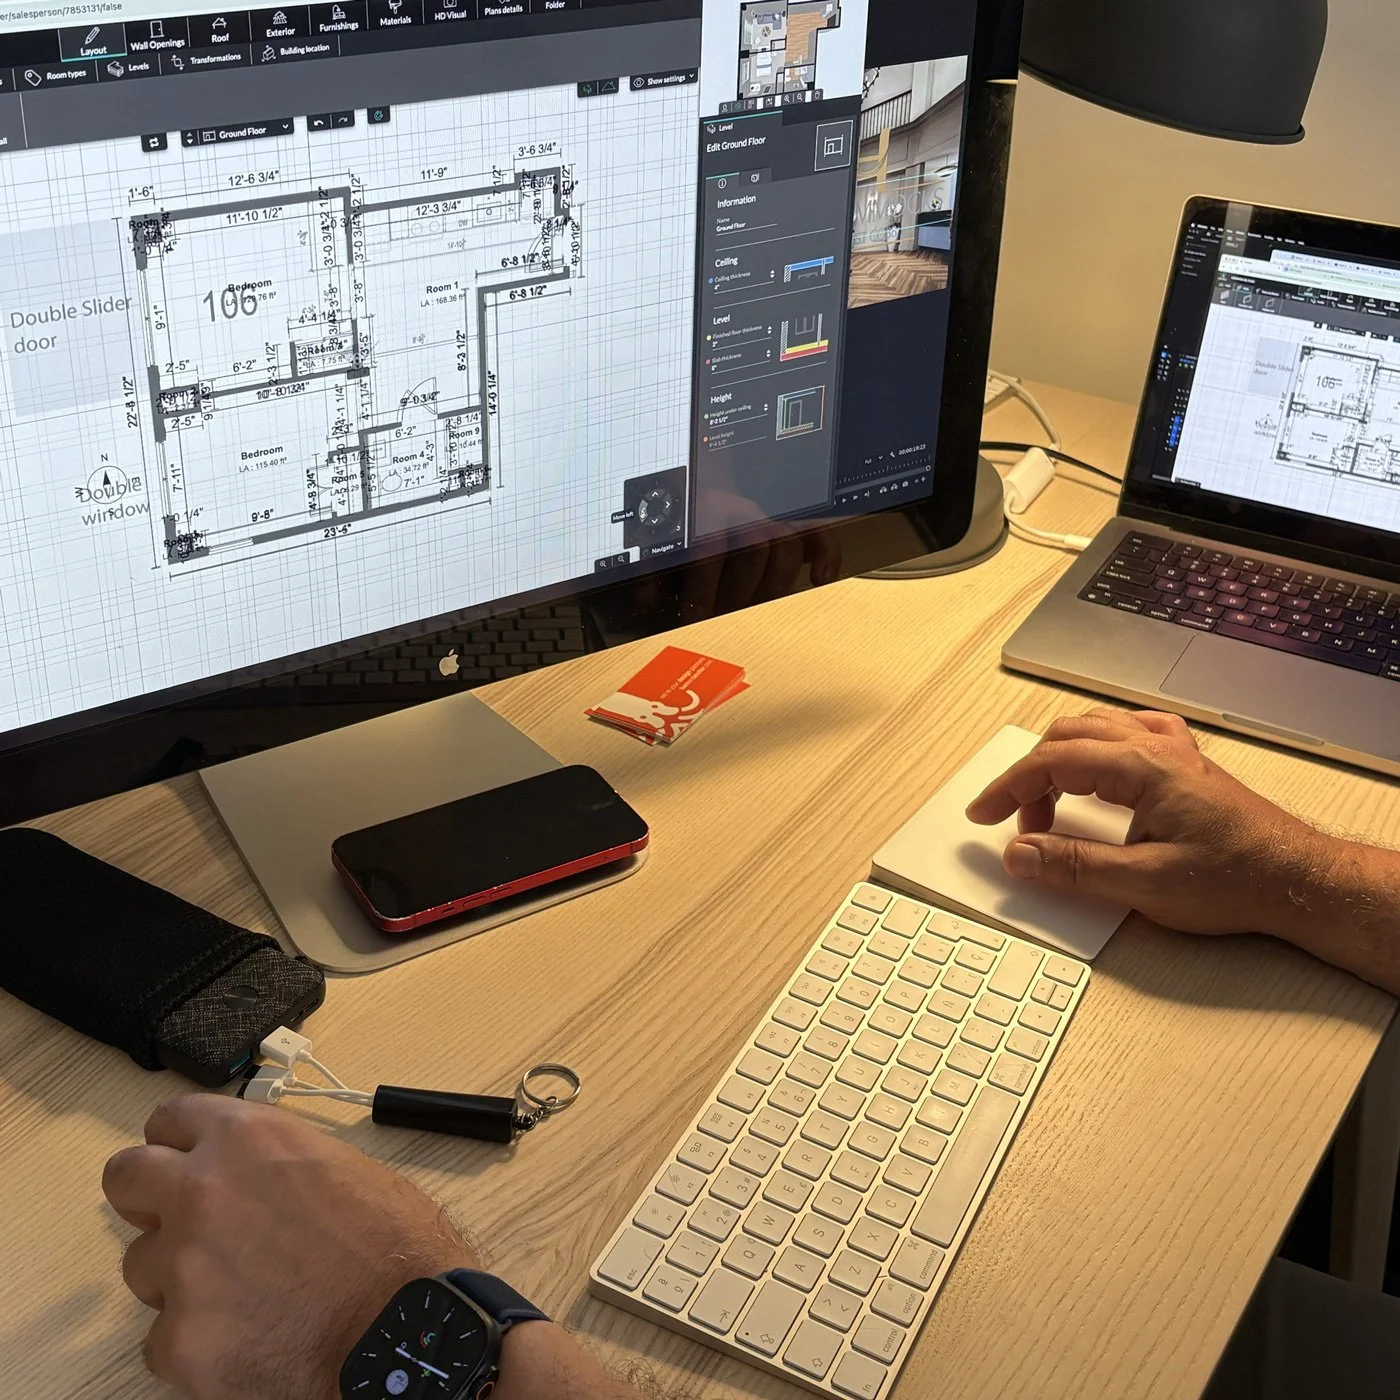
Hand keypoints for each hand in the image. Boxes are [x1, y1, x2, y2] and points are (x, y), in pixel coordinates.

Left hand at [103, 1094, 472, 1399]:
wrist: (403, 1328)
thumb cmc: (393, 1245)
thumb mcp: (343, 1166)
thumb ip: (277, 1161)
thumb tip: (256, 1175)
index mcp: (247, 1139)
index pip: (170, 1119)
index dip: (178, 1142)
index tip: (184, 1159)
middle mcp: (202, 1192)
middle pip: (126, 1176)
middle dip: (146, 1197)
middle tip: (179, 1220)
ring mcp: (183, 1267)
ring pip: (143, 1265)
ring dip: (178, 1275)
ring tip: (241, 1292)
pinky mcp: (179, 1338)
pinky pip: (162, 1338)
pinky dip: (197, 1340)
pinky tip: (247, 1338)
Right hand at [964, 708, 1337, 937]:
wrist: (1299, 882)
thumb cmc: (1238, 880)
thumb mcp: (1145, 884)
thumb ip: (1073, 867)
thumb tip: (1020, 854)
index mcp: (1142, 767)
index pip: (1052, 762)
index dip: (1008, 788)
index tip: (983, 813)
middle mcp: (1156, 748)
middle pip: (1066, 740)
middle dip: (1028, 779)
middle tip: (1013, 824)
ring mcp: (1173, 752)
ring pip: (1093, 732)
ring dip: (1058, 764)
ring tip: (1046, 810)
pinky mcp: (1184, 766)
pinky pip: (1126, 735)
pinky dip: (1095, 751)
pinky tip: (1094, 776)